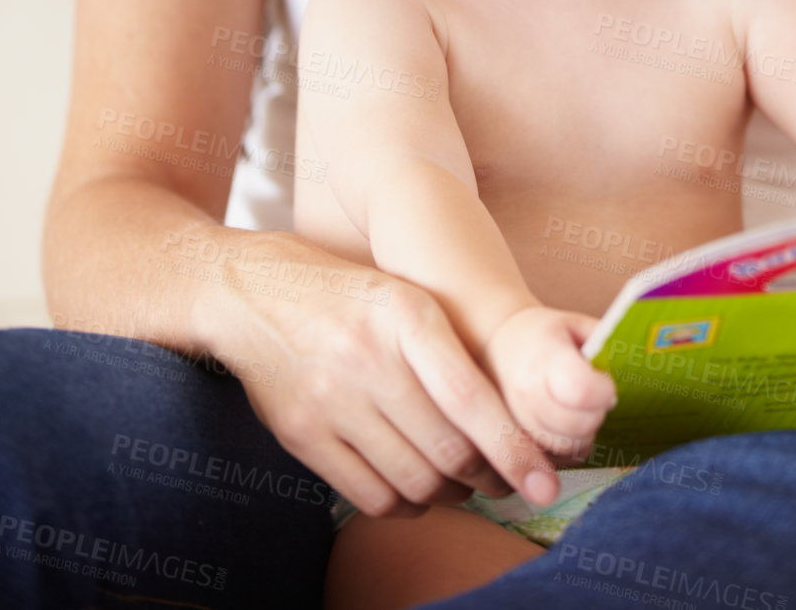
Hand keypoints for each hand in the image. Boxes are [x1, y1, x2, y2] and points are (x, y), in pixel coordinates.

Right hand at [206, 233, 565, 517]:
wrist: (252, 291)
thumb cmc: (347, 294)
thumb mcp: (404, 298)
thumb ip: (450, 353)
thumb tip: (509, 421)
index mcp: (405, 315)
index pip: (471, 400)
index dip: (514, 449)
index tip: (544, 479)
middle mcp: (368, 357)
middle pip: (448, 449)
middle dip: (489, 476)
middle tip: (505, 479)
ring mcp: (330, 399)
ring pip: (413, 480)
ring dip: (448, 494)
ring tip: (458, 482)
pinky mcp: (301, 434)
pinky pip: (370, 494)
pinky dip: (404, 504)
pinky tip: (413, 487)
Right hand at [484, 305, 617, 462]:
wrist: (498, 350)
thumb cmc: (547, 337)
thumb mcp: (576, 326)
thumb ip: (604, 346)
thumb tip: (639, 370)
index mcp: (543, 357)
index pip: (580, 390)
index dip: (602, 392)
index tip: (607, 385)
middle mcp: (525, 395)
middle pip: (578, 426)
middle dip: (596, 413)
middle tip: (596, 396)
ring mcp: (516, 426)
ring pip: (569, 449)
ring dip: (584, 433)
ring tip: (579, 407)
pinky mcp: (514, 448)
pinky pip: (556, 462)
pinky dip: (569, 448)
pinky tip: (565, 424)